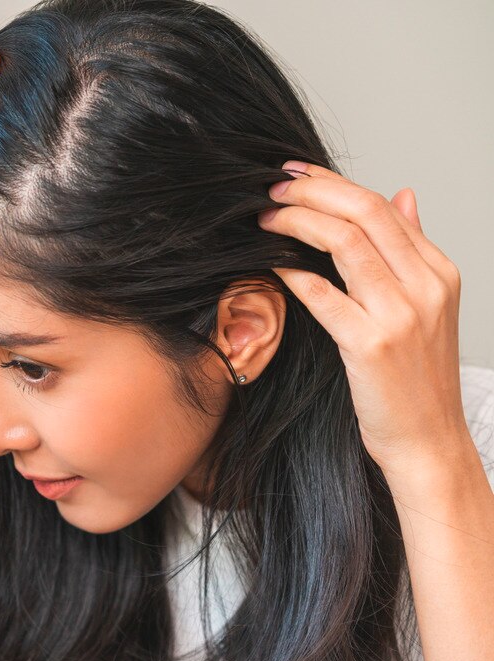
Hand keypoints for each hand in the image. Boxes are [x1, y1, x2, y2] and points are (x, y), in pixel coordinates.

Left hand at [257, 161, 470, 477]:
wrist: (428, 441)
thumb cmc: (417, 378)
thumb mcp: (428, 305)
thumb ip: (412, 249)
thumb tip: (403, 195)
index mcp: (438, 271)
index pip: (382, 206)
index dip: (333, 183)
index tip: (297, 174)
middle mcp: (425, 286)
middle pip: (364, 211)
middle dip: (313, 191)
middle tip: (273, 188)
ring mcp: (400, 314)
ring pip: (345, 242)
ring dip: (297, 221)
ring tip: (266, 217)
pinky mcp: (370, 345)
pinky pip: (322, 294)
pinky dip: (292, 270)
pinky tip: (269, 261)